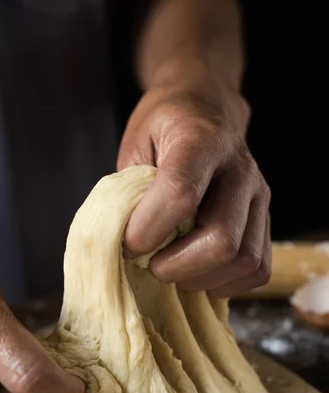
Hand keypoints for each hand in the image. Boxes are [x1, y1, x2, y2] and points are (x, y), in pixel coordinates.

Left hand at [118, 72, 270, 296]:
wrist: (206, 109)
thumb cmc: (164, 128)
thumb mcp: (135, 144)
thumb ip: (130, 191)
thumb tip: (125, 244)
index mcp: (200, 141)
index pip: (180, 194)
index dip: (148, 230)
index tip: (127, 244)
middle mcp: (239, 169)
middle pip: (221, 239)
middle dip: (176, 266)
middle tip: (150, 263)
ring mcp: (259, 196)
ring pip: (244, 259)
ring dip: (201, 279)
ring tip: (173, 268)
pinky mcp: (266, 218)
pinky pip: (258, 268)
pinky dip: (226, 283)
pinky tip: (199, 272)